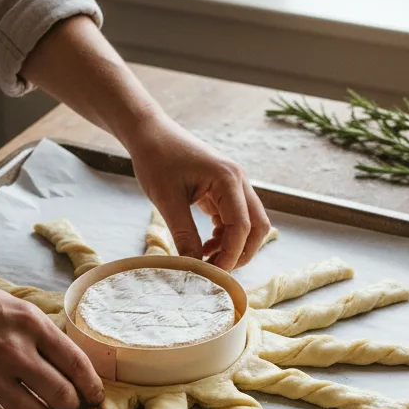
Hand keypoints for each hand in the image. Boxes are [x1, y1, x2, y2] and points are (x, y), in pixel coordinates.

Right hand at [0, 263, 104, 408]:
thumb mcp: (12, 305)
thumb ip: (39, 333)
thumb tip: (67, 363)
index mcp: (31, 323)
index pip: (76, 363)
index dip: (91, 385)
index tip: (94, 396)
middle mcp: (15, 351)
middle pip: (62, 395)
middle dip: (69, 404)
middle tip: (64, 404)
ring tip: (34, 408)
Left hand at [127, 114, 270, 270]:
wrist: (150, 133)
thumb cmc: (156, 159)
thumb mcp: (167, 200)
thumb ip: (184, 235)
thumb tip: (194, 268)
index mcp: (228, 179)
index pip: (242, 227)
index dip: (230, 255)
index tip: (212, 275)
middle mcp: (239, 180)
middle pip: (258, 227)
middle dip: (242, 253)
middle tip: (217, 273)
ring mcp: (234, 184)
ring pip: (249, 224)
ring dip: (234, 245)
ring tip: (207, 260)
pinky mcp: (224, 189)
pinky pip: (235, 218)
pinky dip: (225, 235)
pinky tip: (205, 246)